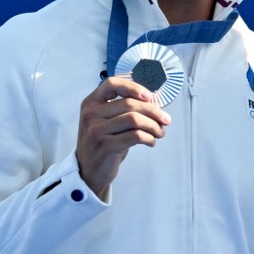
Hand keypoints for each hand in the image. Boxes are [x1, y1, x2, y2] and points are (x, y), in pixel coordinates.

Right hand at [76, 76, 171, 200]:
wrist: (88, 170)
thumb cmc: (103, 142)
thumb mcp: (106, 121)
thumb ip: (124, 108)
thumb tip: (155, 103)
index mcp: (91, 103)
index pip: (112, 83)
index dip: (133, 87)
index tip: (149, 96)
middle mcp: (91, 114)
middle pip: (130, 103)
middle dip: (154, 111)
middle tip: (165, 120)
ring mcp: (96, 130)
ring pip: (135, 119)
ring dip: (154, 126)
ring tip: (159, 132)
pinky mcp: (105, 146)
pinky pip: (135, 136)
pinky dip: (149, 138)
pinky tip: (151, 141)